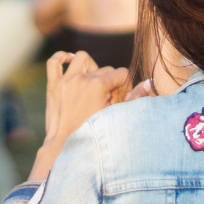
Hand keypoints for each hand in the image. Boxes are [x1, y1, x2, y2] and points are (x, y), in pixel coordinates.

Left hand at [32, 51, 127, 179]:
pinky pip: (54, 62)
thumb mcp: (116, 115)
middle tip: (105, 99)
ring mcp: (66, 80)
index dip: (124, 85)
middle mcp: (82, 79)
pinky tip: (69, 62)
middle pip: (104, 69)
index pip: (121, 73)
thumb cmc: (93, 133)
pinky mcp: (53, 85)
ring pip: (81, 57)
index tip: (118, 98)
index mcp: (99, 85)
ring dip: (89, 66)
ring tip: (91, 81)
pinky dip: (61, 58)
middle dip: (109, 81)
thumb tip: (149, 82)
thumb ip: (134, 97)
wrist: (65, 146)